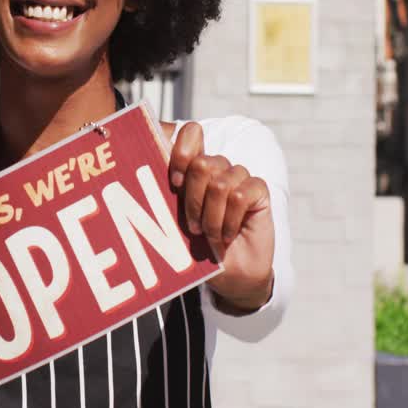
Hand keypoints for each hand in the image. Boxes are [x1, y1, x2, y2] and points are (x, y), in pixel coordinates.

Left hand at [169, 122, 275, 312]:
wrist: (231, 274)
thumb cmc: (200, 248)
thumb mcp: (176, 223)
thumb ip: (168, 197)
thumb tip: (149, 172)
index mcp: (194, 169)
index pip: (192, 133)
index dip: (181, 152)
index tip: (175, 184)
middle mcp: (217, 168)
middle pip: (201, 163)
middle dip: (193, 200)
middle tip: (193, 227)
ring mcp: (239, 177)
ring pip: (220, 182)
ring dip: (212, 217)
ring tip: (211, 235)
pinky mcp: (258, 191)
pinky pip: (241, 195)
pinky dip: (230, 220)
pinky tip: (228, 235)